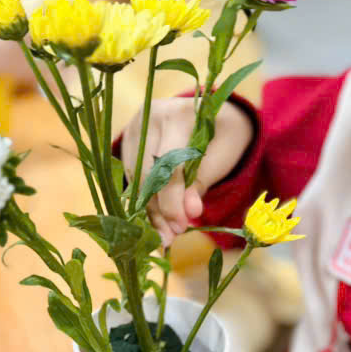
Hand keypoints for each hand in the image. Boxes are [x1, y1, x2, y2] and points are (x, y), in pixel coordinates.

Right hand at [120, 98, 252, 245]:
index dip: (172, 199)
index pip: (169, 164)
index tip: (180, 227)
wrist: (214, 116)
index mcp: (180, 114)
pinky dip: (143, 199)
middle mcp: (151, 116)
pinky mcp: (128, 139)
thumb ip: (201, 183)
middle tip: (171, 237)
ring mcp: (136, 125)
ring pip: (135, 177)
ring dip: (149, 210)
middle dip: (159, 209)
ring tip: (164, 234)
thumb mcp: (221, 158)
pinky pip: (131, 175)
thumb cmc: (222, 137)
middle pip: (148, 172)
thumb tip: (188, 213)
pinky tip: (156, 218)